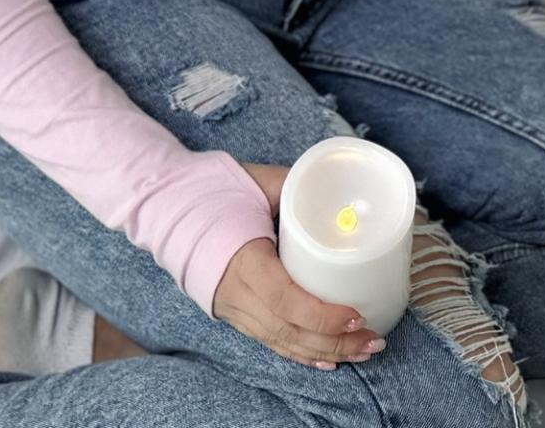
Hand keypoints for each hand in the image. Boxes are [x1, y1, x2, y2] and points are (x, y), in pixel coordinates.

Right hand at [211, 163, 388, 370]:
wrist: (170, 208)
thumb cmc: (215, 191)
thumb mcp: (258, 182)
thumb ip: (295, 185)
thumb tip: (337, 185)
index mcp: (244, 261)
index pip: (284, 299)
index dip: (321, 315)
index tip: (356, 315)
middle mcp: (236, 293)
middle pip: (289, 331)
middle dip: (335, 342)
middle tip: (374, 340)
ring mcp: (233, 308)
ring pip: (283, 342)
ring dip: (325, 352)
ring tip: (364, 352)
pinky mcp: (235, 313)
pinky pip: (271, 341)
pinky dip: (301, 354)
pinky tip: (329, 361)